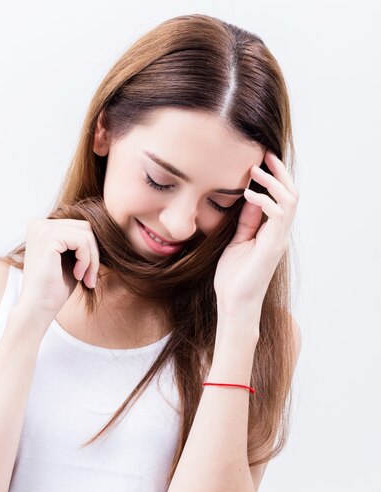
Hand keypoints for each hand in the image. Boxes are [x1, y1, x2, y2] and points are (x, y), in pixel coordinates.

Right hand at [17, 218, 100, 322]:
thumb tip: (104, 229)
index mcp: (42, 227)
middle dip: (93, 254)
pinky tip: (77, 276)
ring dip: (92, 260)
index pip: (80, 227)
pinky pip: (82, 242)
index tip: (89, 274)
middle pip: (85, 227)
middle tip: (90, 278)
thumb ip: (81, 242)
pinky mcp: (48, 238)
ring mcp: (42, 229)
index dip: (90, 251)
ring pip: (86, 235)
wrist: (39, 308)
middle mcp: (39, 224)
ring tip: (85, 279)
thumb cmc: (55, 288)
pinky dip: (86, 261)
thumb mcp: (71, 259)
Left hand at [213, 150, 298, 317]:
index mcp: (271, 232)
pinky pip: (278, 215)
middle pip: (291, 194)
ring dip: (274, 182)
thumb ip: (246, 221)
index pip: (281, 198)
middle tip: (265, 154)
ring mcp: (278, 239)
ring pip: (289, 201)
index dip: (274, 178)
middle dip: (280, 172)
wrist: (234, 303)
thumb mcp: (237, 241)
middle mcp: (279, 233)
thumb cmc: (233, 277)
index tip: (261, 160)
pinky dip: (266, 201)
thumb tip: (250, 198)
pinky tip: (249, 194)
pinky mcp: (272, 246)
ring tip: (256, 169)